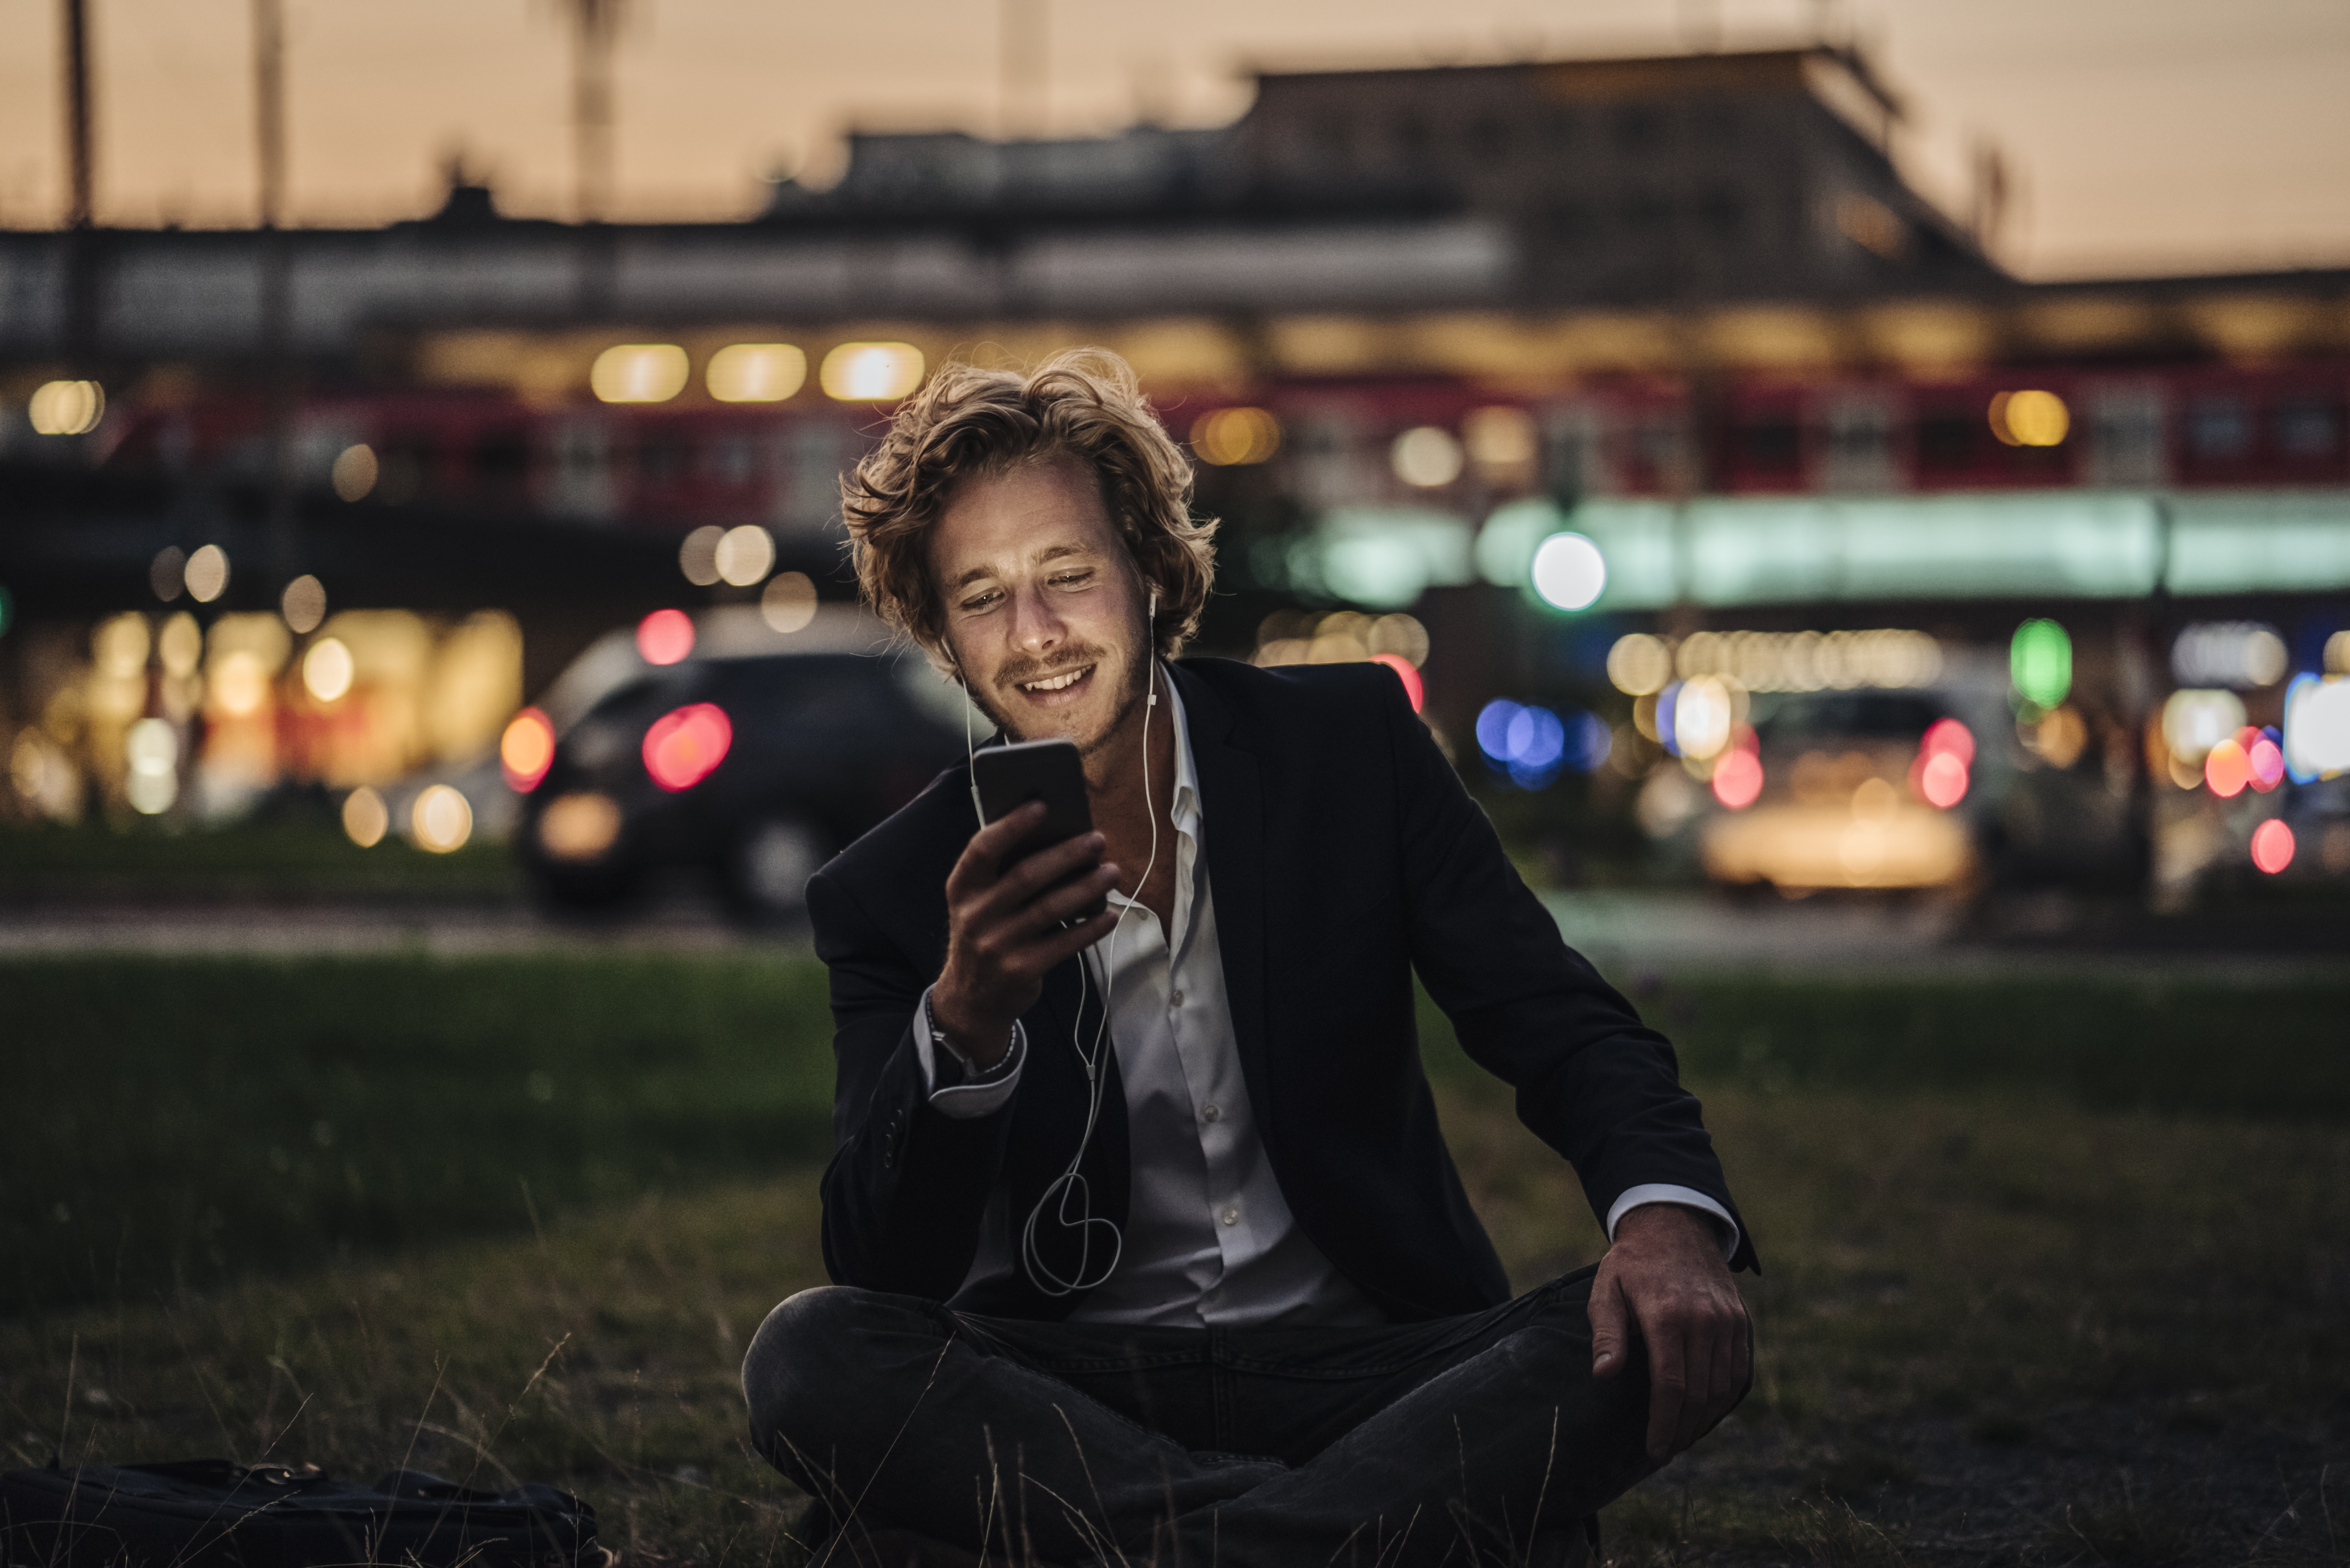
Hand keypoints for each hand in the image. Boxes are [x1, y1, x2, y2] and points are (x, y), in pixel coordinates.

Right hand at [932, 803, 1121, 1067]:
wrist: (971, 999)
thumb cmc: (985, 934)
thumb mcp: (979, 902)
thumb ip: (1003, 873)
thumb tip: (1057, 837)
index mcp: (963, 888)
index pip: (983, 848)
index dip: (1012, 825)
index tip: (1042, 805)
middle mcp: (975, 915)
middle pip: (1026, 875)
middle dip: (1067, 854)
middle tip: (1097, 840)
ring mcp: (997, 945)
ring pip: (1050, 908)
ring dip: (1087, 888)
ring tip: (1111, 872)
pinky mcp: (1021, 969)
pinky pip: (1064, 943)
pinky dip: (1090, 928)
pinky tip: (1110, 914)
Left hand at [1589, 1203, 1750, 1462]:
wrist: (1674, 1226)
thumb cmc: (1632, 1263)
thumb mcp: (1605, 1289)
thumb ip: (1606, 1333)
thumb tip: (1603, 1375)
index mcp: (1667, 1315)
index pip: (1670, 1385)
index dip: (1663, 1423)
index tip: (1653, 1449)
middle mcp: (1703, 1320)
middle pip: (1699, 1393)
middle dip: (1682, 1430)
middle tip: (1665, 1451)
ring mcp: (1726, 1321)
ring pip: (1722, 1387)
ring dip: (1704, 1421)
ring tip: (1682, 1438)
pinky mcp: (1740, 1321)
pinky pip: (1738, 1370)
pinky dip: (1726, 1398)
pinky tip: (1707, 1414)